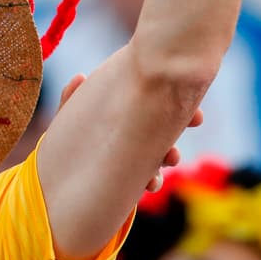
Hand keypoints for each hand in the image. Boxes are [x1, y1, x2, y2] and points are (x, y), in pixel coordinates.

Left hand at [55, 75, 198, 192]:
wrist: (63, 171)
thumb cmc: (71, 136)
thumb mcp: (69, 116)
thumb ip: (71, 99)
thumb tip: (80, 77)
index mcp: (129, 115)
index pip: (158, 109)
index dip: (180, 111)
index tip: (198, 117)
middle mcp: (138, 136)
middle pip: (166, 134)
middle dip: (178, 133)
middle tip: (186, 134)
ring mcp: (137, 159)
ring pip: (159, 158)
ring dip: (168, 159)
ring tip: (170, 159)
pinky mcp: (130, 179)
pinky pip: (145, 180)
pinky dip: (151, 181)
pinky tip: (149, 182)